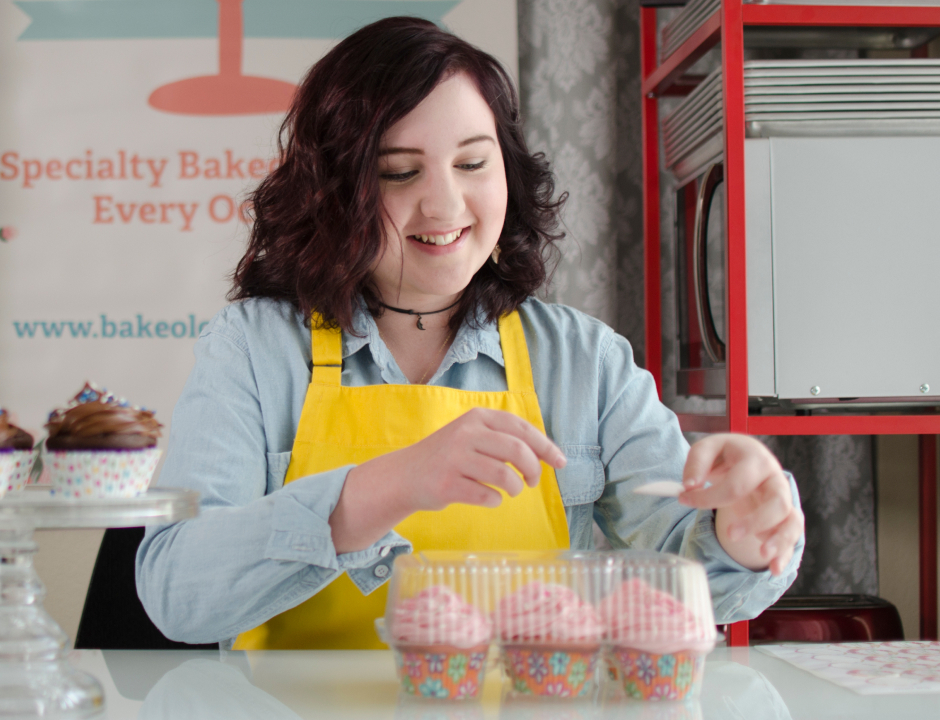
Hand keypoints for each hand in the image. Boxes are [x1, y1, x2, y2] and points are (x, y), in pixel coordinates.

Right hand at [330, 408, 566, 552]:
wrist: (404, 476)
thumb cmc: (447, 457)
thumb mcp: (471, 435)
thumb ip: (502, 438)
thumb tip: (545, 454)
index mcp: (476, 417)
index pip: (521, 428)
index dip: (545, 446)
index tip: (560, 462)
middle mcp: (465, 434)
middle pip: (517, 451)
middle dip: (534, 470)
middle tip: (533, 481)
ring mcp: (454, 459)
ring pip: (504, 475)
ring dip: (516, 488)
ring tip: (512, 491)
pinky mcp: (447, 485)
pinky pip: (486, 496)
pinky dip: (495, 500)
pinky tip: (490, 498)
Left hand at [678, 433, 803, 576]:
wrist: (746, 458)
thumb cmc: (726, 456)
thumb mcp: (707, 449)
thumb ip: (696, 464)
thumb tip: (689, 486)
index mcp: (756, 460)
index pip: (737, 483)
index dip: (710, 497)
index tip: (684, 500)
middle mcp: (775, 480)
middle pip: (777, 502)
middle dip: (756, 521)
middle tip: (730, 534)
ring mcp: (783, 499)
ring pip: (790, 521)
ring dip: (778, 539)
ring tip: (763, 554)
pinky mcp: (784, 517)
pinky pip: (791, 536)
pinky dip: (784, 553)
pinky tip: (773, 568)